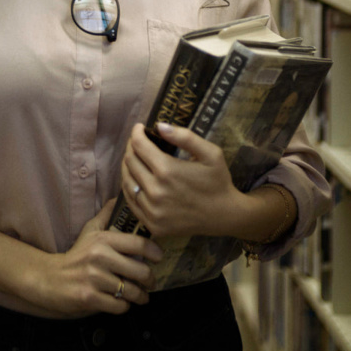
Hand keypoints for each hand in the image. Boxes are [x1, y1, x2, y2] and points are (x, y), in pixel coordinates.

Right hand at [29, 198, 163, 317]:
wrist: (49, 279)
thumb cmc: (75, 255)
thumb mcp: (89, 231)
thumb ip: (106, 214)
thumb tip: (120, 197)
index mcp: (102, 240)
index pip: (139, 244)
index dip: (154, 252)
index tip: (158, 258)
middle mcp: (99, 257)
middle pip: (140, 271)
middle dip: (150, 280)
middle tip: (151, 282)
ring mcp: (94, 279)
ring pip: (132, 291)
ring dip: (140, 296)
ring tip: (141, 295)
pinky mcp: (89, 298)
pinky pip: (120, 306)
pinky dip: (124, 306)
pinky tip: (121, 301)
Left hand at [120, 122, 241, 238]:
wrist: (224, 215)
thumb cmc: (218, 181)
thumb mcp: (210, 153)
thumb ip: (185, 137)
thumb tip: (159, 126)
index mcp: (167, 171)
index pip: (139, 146)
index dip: (136, 133)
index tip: (139, 127)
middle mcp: (155, 192)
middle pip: (130, 162)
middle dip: (132, 147)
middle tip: (137, 142)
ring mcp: (152, 211)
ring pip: (126, 182)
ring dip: (128, 166)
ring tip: (135, 158)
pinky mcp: (152, 224)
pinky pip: (131, 202)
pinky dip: (130, 187)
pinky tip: (137, 179)